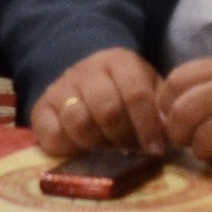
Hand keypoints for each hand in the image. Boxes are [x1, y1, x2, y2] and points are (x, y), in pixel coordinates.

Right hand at [31, 49, 168, 159]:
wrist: (83, 74)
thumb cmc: (123, 88)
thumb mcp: (147, 86)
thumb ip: (160, 106)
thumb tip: (170, 135)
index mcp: (119, 61)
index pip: (136, 94)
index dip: (148, 126)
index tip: (156, 150)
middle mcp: (87, 71)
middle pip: (107, 111)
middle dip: (123, 138)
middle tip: (130, 151)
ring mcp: (61, 88)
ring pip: (78, 122)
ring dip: (97, 144)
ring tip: (107, 150)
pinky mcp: (41, 109)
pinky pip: (52, 135)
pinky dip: (69, 149)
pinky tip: (81, 150)